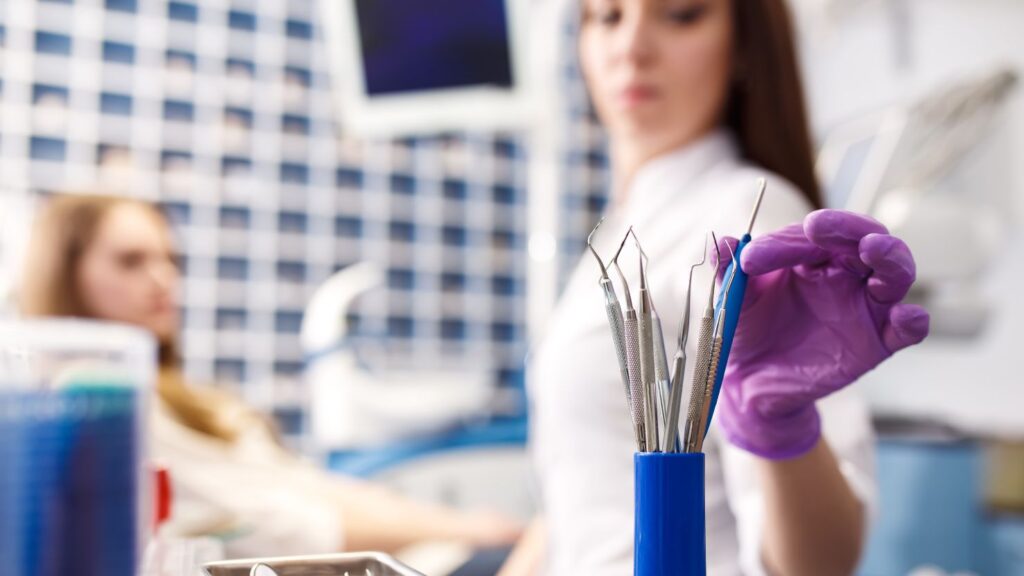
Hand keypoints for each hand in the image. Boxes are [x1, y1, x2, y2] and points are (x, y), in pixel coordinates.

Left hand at [715, 209, 929, 459]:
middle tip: (819, 227)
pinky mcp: (877, 343)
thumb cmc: (748, 330)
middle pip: (866, 238)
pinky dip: (913, 320)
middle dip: (848, 228)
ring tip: (873, 249)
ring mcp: (865, 307)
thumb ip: (731, 272)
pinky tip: (906, 316)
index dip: (785, 241)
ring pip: (895, 273)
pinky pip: (907, 330)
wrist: (752, 382)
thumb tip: (720, 242)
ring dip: (890, 257)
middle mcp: (846, 275)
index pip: (814, 235)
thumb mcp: (736, 300)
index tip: (751, 260)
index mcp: (813, 257)